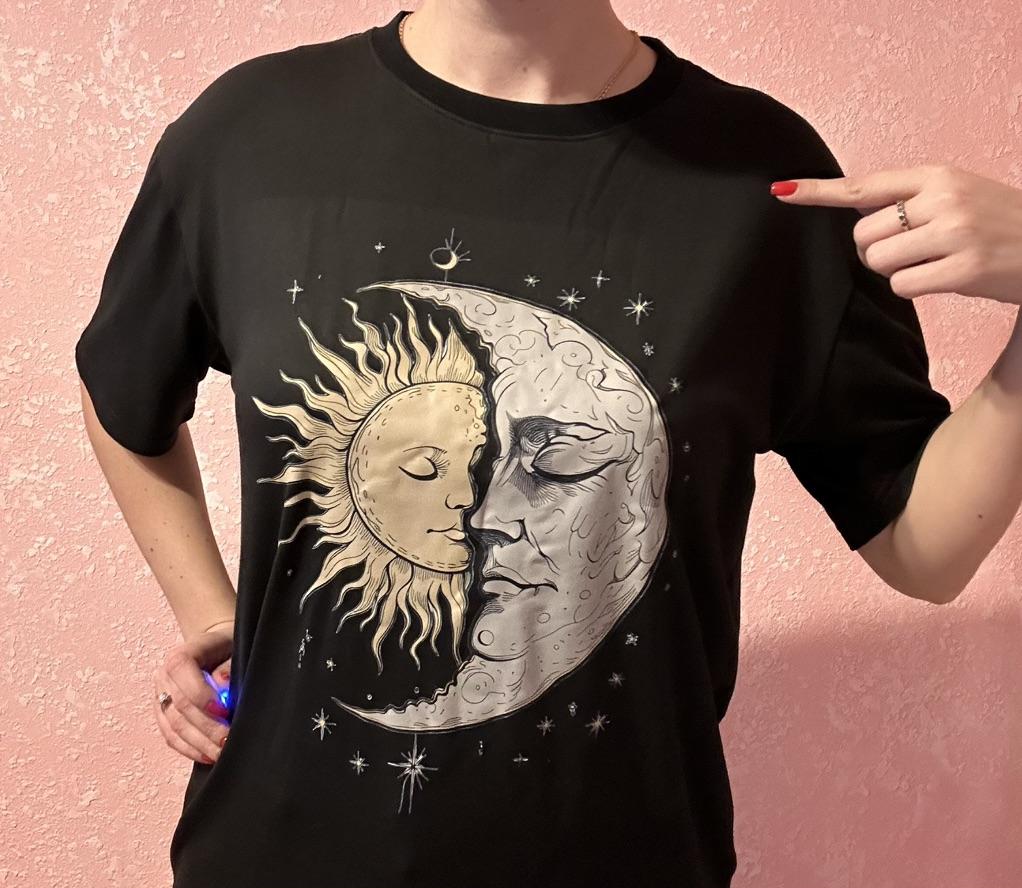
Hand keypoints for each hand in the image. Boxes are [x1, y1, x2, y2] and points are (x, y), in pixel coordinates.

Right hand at [152, 623, 232, 765]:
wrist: (217, 651)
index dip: (202, 694)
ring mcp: (161, 697)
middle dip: (206, 727)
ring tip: (221, 752)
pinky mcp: (163, 716)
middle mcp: (164, 676)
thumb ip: (229, 666)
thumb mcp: (234, 648)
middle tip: (228, 739)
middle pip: (180, 706)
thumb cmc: (228, 649)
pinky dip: (190, 749)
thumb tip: (222, 686)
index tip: (225, 710)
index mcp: (181, 654)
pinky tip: (207, 755)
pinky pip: (171, 737)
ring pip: (174, 726)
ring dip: (199, 743)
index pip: (181, 671)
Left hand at [771, 164, 1021, 305]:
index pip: (865, 186)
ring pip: (879, 262)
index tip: (782, 192)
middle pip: (863, 235)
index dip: (819, 192)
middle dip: (877, 250)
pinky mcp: (963, 270)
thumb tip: (857, 218)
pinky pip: (903, 286)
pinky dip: (915, 288)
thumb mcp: (958, 195)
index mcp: (937, 177)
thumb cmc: (1001, 223)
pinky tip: (946, 279)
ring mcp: (954, 234)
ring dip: (896, 271)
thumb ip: (911, 200)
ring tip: (934, 263)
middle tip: (913, 252)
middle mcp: (943, 199)